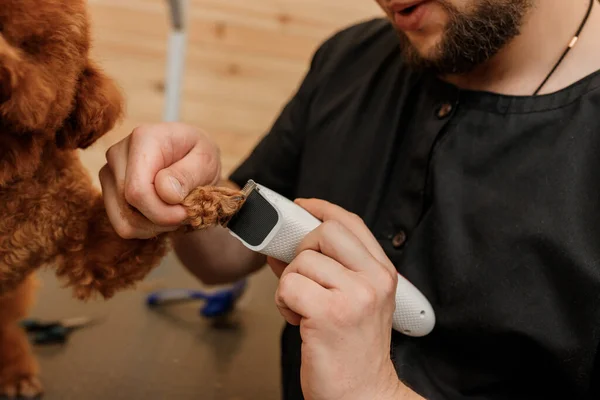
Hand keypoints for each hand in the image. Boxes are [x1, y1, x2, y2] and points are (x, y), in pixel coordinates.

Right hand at [99, 122, 221, 238]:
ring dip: (155, 226)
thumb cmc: (200, 157)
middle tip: (185, 211)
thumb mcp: (207, 162)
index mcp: (143, 139)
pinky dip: (146, 228)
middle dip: (162, 219)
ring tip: (174, 211)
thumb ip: (188, 174)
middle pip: (129, 206)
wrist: (191, 159)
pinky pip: (122, 226)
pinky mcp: (107, 192)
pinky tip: (162, 213)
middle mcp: (118, 154)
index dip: (163, 212)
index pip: (138, 190)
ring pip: (123, 221)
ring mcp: (108, 173)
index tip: (186, 211)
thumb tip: (165, 191)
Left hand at [269, 199, 422, 399]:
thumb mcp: (354, 301)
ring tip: (304, 309)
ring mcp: (353, 296)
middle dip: (302, 250)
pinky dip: (284, 304)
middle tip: (303, 276)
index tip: (303, 206)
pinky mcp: (329, 314)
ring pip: (300, 263)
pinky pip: (288, 287)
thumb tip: (285, 247)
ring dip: (291, 286)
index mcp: (382, 273)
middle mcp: (373, 280)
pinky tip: (299, 320)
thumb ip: (327, 268)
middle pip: (324, 232)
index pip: (351, 223)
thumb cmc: (354, 349)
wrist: (362, 393)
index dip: (322, 209)